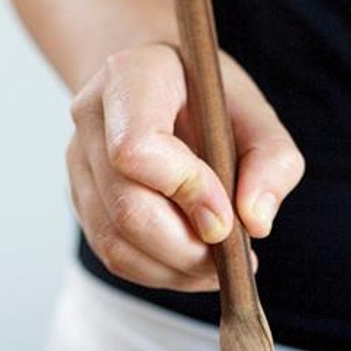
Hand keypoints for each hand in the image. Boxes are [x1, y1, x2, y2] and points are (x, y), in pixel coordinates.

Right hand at [67, 43, 304, 290]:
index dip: (186, 191)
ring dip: (174, 269)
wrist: (165, 89)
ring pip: (115, 242)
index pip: (137, 149)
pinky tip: (193, 266)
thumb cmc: (211, 100)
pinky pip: (113, 255)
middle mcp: (92, 118)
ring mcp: (78, 162)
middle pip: (126, 207)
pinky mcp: (82, 200)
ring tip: (217, 266)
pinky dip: (159, 272)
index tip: (226, 216)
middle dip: (186, 247)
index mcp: (132, 78)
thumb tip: (255, 222)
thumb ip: (272, 161)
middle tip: (229, 253)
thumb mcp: (257, 115)